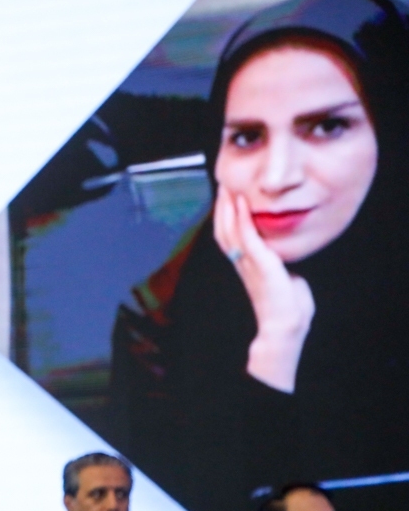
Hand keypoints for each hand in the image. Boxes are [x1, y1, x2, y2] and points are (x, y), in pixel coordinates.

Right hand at [214, 189, 315, 392]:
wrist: (285, 326)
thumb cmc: (288, 309)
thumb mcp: (284, 280)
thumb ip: (281, 268)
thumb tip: (288, 264)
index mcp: (246, 266)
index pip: (230, 236)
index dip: (225, 216)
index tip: (227, 196)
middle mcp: (242, 263)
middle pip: (223, 229)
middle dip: (222, 206)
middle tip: (222, 184)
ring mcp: (248, 263)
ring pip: (230, 230)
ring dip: (227, 207)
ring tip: (227, 187)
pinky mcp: (259, 263)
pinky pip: (247, 236)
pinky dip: (242, 218)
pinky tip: (241, 202)